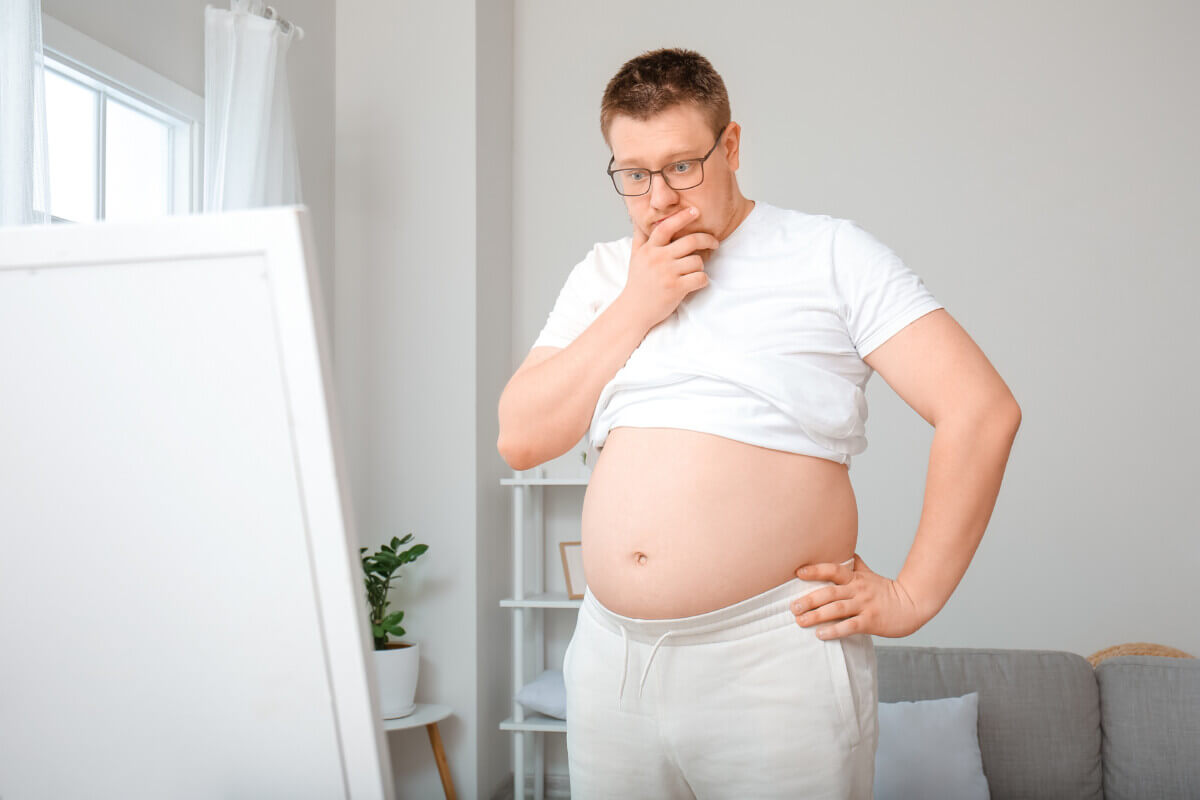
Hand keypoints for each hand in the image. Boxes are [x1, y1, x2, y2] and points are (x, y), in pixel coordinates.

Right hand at [620, 205, 719, 330]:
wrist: (634, 310)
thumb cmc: (638, 283)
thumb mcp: (635, 257)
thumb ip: (639, 238)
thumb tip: (638, 219)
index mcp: (649, 249)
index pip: (666, 227)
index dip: (682, 217)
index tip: (695, 211)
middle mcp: (658, 259)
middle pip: (690, 241)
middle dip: (707, 240)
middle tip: (714, 242)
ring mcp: (667, 274)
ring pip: (698, 261)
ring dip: (701, 266)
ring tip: (694, 271)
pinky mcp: (676, 289)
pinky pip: (700, 278)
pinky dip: (703, 280)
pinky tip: (696, 282)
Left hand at [790, 553, 925, 639]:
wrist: (912, 605)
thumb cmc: (887, 591)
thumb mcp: (869, 574)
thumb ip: (855, 565)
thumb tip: (844, 551)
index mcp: (856, 578)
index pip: (833, 570)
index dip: (815, 570)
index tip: (798, 572)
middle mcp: (858, 590)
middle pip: (830, 592)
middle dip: (809, 599)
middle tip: (792, 607)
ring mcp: (865, 605)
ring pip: (837, 609)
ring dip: (816, 616)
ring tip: (800, 621)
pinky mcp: (871, 622)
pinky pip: (850, 626)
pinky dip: (834, 630)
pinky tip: (820, 634)